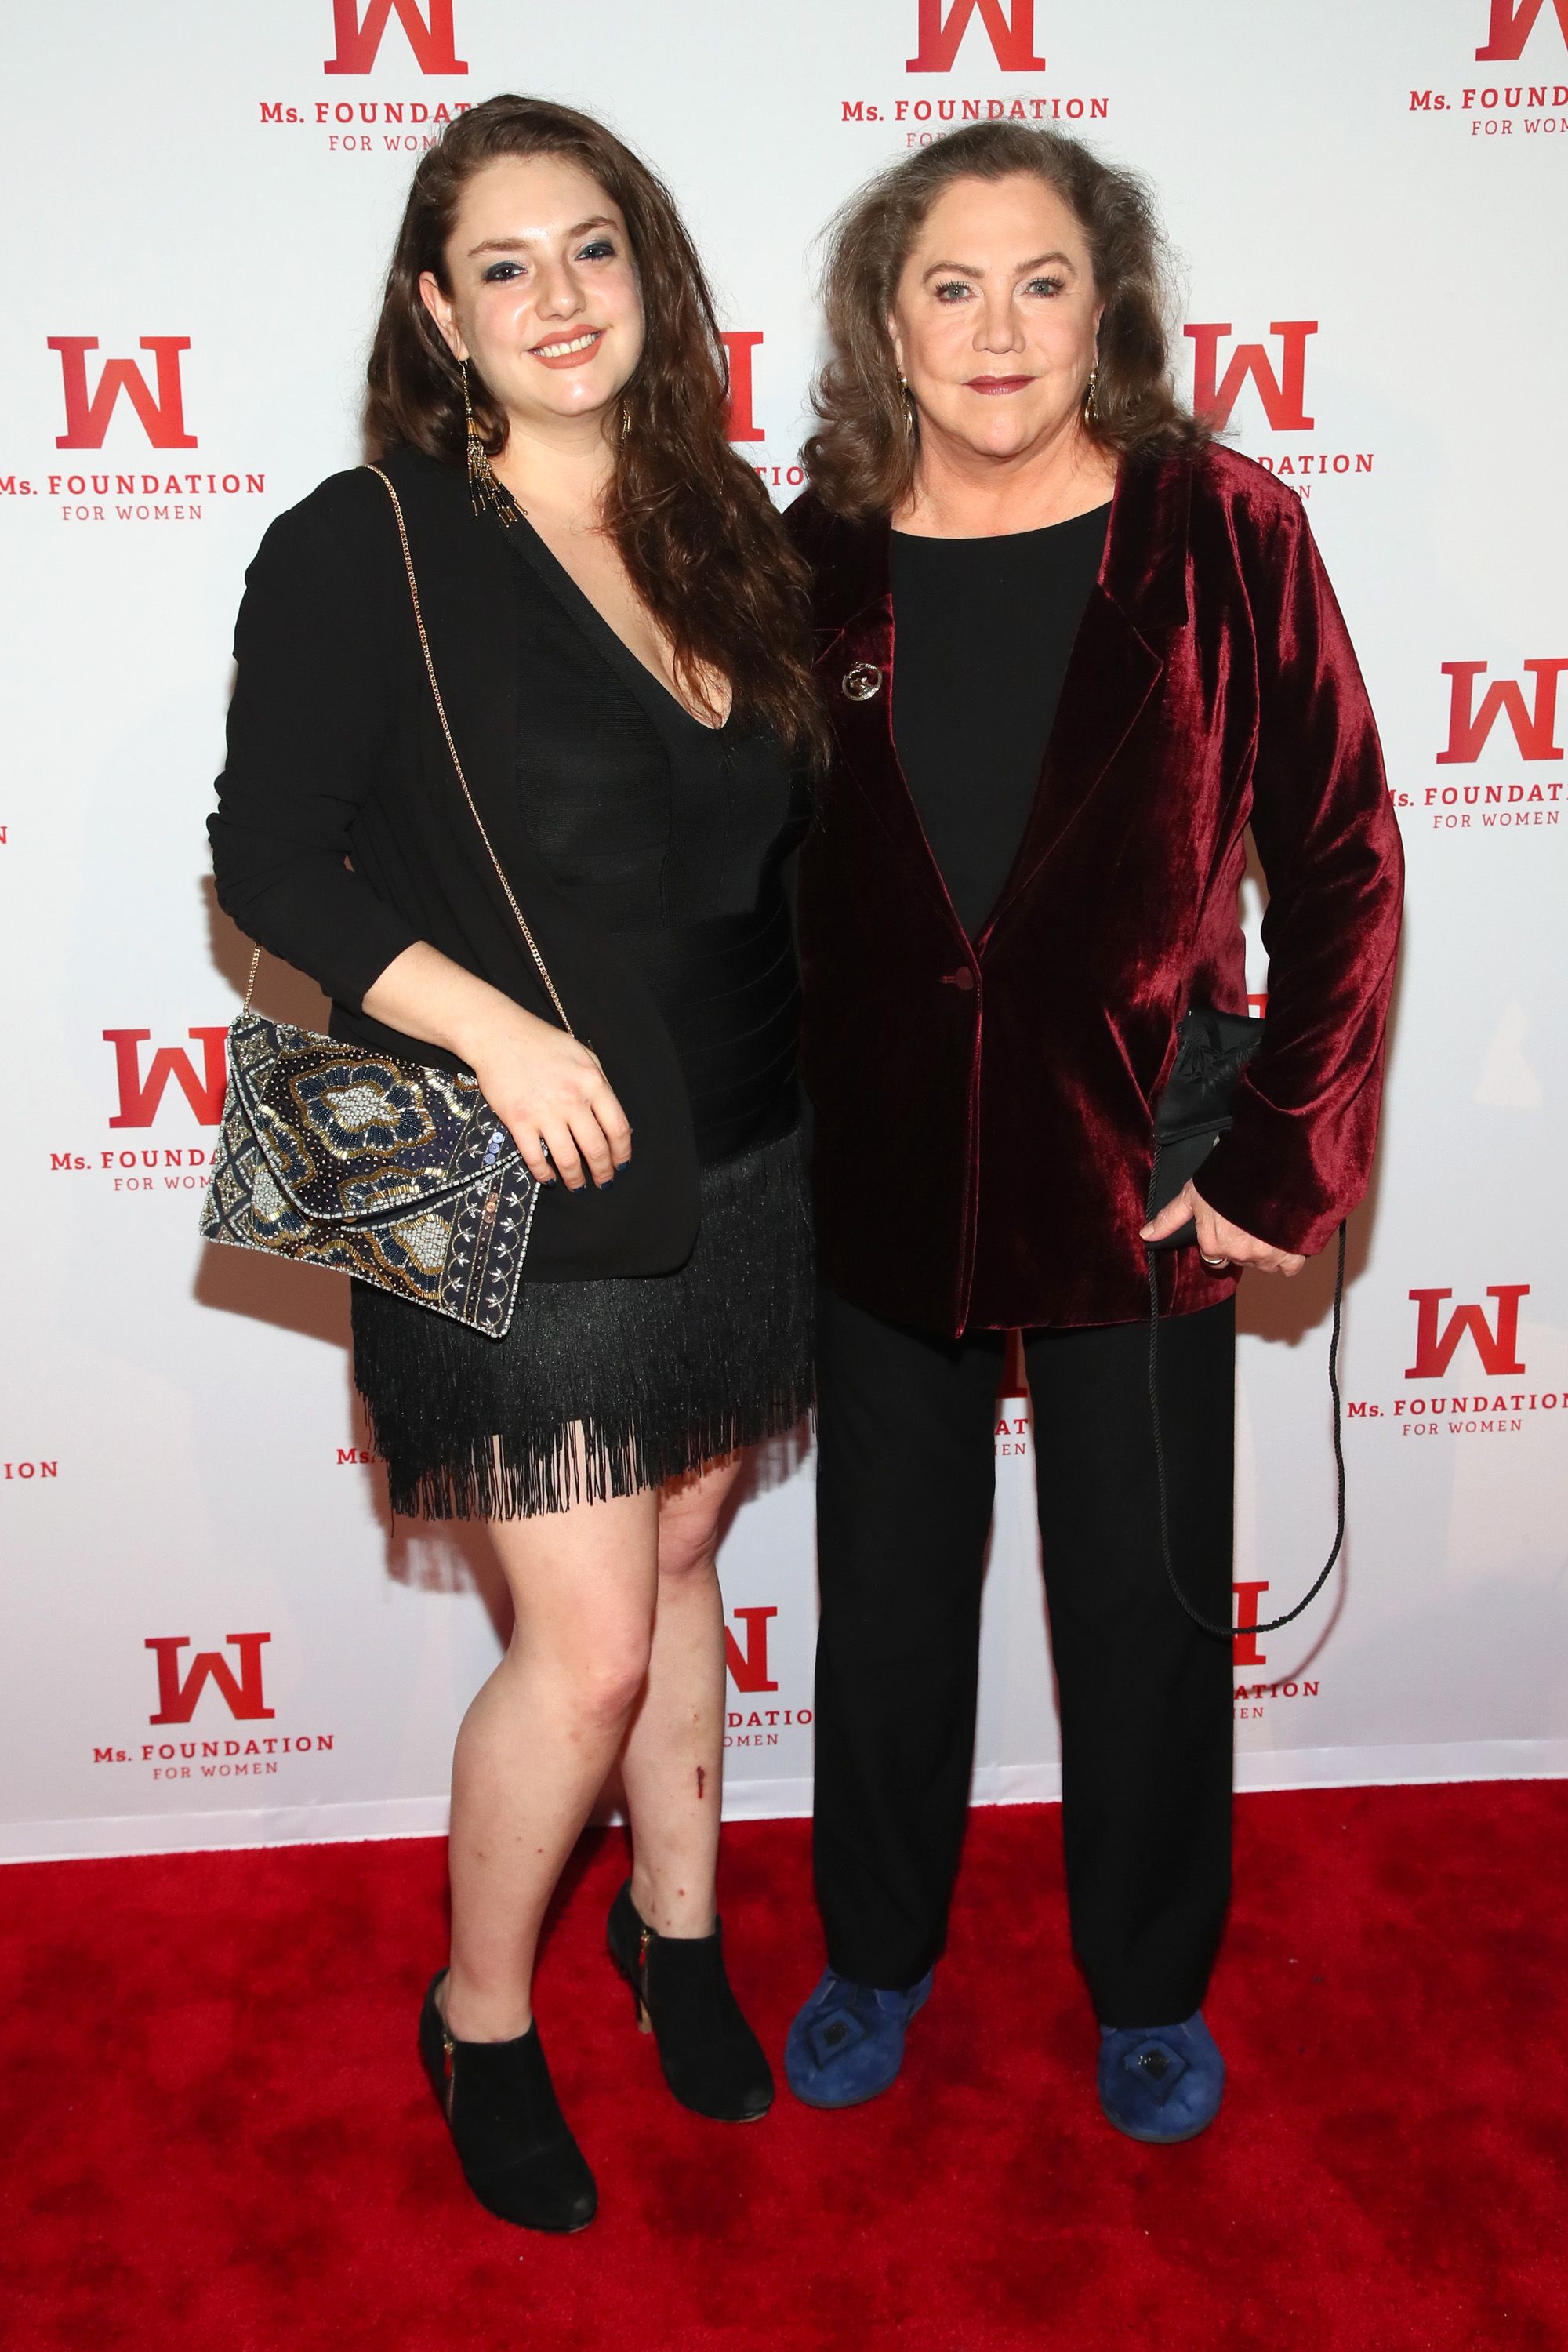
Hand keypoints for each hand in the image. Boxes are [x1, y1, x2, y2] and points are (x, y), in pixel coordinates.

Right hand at [466, 1003, 630, 1192]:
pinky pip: (535, 1158)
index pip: (618, 1128)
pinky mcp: (519, 1121)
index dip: (623, 1153)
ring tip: (578, 1187)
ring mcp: (545, 1112)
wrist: (499, 1035)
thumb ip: (601, 1086)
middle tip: (603, 1183)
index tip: (621, 1165)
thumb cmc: (543, 1043)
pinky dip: (544, 1174)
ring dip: (576, 1179)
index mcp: (593, 1083)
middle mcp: (572, 1100)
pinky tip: (549, 1179)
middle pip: (596, 1149)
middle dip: (603, 1173)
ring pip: (568, 1160)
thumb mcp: (584, 1056)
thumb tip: (613, 1122)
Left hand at [1140, 1180, 1304, 1277]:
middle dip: (1244, 1243)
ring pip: (1265, 1263)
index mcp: (1213, 1245)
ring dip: (1267, 1249)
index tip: (1230, 1221)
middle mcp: (1237, 1254)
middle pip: (1240, 1259)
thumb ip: (1169, 1218)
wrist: (1269, 1165)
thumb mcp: (1192, 1195)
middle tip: (1249, 1219)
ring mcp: (1264, 1256)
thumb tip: (1145, 1236)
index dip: (1223, 1237)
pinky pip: (1290, 1267)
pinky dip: (1289, 1257)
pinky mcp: (1289, 1253)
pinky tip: (1286, 1240)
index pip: (1215, 1255)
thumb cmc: (1227, 1177)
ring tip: (1267, 1224)